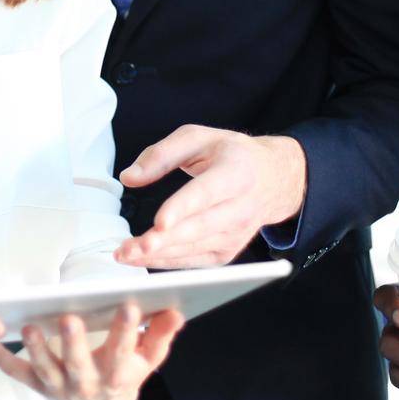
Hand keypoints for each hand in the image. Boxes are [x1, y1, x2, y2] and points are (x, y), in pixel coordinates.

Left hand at [0, 304, 182, 399]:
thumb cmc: (123, 376)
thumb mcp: (147, 361)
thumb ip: (160, 336)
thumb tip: (176, 311)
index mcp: (116, 376)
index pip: (124, 353)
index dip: (127, 331)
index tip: (130, 305)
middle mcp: (86, 385)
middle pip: (79, 365)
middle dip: (74, 343)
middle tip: (69, 318)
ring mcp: (60, 388)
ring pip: (46, 371)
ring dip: (36, 350)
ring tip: (29, 327)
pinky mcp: (38, 387)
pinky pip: (18, 373)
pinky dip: (1, 359)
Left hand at [115, 126, 305, 268]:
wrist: (273, 179)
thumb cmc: (231, 155)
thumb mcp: (198, 138)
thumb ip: (161, 154)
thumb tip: (129, 177)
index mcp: (235, 172)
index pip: (206, 193)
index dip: (182, 208)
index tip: (159, 222)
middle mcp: (240, 207)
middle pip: (199, 228)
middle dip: (163, 241)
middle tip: (130, 248)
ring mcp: (236, 234)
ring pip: (194, 249)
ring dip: (158, 255)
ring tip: (125, 255)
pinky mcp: (228, 251)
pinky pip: (195, 261)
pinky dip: (168, 262)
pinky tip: (142, 259)